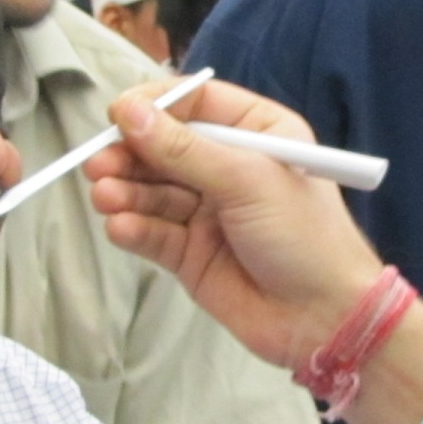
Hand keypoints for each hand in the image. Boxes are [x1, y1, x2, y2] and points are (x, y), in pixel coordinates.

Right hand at [88, 80, 385, 367]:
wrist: (324, 319)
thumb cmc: (303, 236)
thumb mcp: (246, 180)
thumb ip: (184, 150)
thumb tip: (128, 113)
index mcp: (257, 132)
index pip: (196, 103)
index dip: (154, 105)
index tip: (117, 114)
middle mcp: (229, 166)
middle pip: (164, 147)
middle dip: (130, 154)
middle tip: (98, 164)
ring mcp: (208, 211)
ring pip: (153, 190)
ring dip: (125, 191)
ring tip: (105, 197)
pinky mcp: (190, 252)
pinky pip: (153, 231)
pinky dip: (132, 226)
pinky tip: (119, 226)